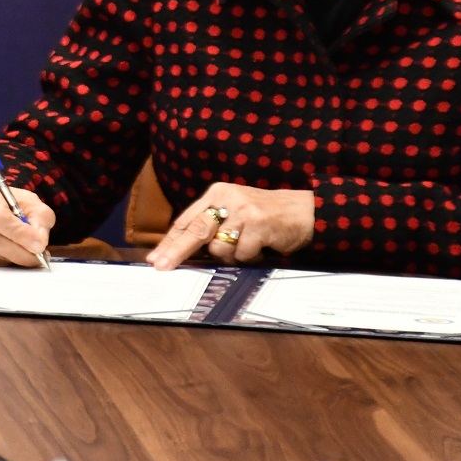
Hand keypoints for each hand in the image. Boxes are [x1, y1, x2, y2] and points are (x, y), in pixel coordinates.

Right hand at [0, 180, 54, 267]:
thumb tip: (41, 241)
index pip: (0, 219)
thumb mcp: (25, 199)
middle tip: (43, 257)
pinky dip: (8, 263)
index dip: (21, 234)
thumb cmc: (3, 201)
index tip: (40, 245)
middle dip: (26, 254)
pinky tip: (13, 254)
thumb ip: (39, 215)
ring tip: (30, 254)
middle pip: (0, 244)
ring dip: (19, 259)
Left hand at [146, 183, 313, 269]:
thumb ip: (213, 226)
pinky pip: (242, 254)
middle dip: (176, 251)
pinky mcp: (258, 223)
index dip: (170, 240)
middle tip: (160, 266)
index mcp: (217, 193)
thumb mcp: (236, 212)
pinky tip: (263, 247)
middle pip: (194, 230)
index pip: (187, 219)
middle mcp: (227, 198)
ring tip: (249, 246)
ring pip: (220, 248)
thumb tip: (184, 251)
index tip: (155, 256)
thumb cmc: (266, 216)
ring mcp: (243, 210)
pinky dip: (251, 257)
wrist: (305, 210)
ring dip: (232, 256)